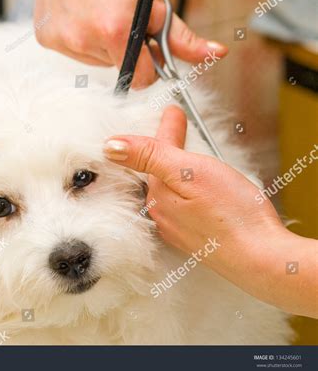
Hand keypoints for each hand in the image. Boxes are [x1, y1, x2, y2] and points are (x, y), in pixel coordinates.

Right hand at [34, 0, 227, 87]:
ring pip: (96, 61)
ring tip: (100, 14)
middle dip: (125, 50)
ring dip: (103, 45)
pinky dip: (82, 40)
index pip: (139, 80)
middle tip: (121, 21)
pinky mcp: (46, 38)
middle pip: (118, 69)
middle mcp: (84, 40)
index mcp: (115, 31)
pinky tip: (82, 17)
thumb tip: (215, 54)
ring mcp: (62, 40)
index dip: (148, 67)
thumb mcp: (151, 2)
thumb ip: (180, 36)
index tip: (146, 51)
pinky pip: (74, 52)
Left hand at [103, 106, 317, 317]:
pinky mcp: (193, 237)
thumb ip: (150, 156)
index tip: (173, 112)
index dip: (166, 130)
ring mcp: (176, 227)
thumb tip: (110, 146)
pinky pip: (181, 206)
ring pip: (170, 189)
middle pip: (159, 171)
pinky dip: (185, 190)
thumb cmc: (232, 215)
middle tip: (175, 124)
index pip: (154, 153)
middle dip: (166, 149)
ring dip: (175, 170)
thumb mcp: (190, 172)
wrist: (260, 258)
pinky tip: (196, 190)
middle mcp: (160, 212)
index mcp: (157, 193)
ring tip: (184, 151)